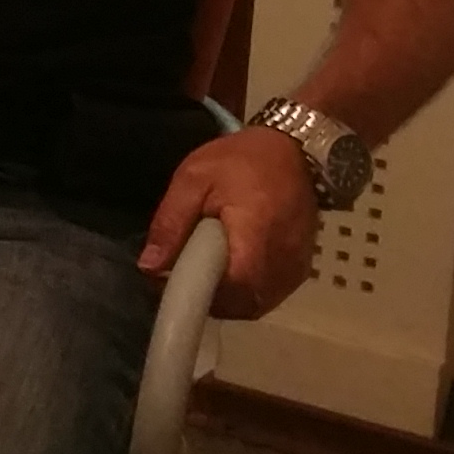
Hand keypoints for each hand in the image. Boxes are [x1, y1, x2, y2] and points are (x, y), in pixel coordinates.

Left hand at [139, 127, 320, 318]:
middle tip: (182, 276)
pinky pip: (273, 293)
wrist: (295, 149)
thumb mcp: (193, 179)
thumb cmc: (241, 160)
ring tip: (204, 272)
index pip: (230, 290)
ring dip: (229, 299)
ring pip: (259, 304)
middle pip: (244, 305)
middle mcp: (283, 259)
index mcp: (255, 237)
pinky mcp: (303, 265)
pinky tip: (230, 271)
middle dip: (210, 300)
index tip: (168, 283)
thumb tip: (150, 266)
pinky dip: (249, 292)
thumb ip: (171, 223)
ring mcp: (297, 265)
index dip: (196, 294)